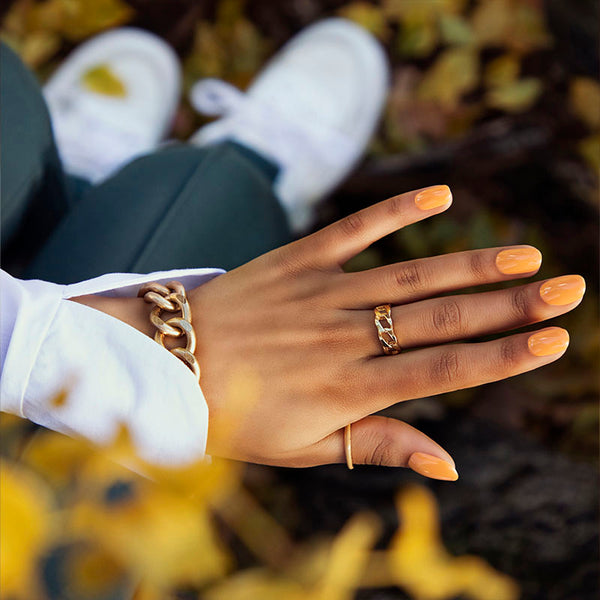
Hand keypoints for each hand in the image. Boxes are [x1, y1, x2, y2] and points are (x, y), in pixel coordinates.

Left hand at [188, 186, 584, 476]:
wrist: (171, 365)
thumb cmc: (239, 415)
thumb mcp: (306, 448)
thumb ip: (379, 447)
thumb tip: (450, 465)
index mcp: (349, 390)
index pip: (443, 370)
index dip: (503, 355)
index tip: (553, 340)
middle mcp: (344, 338)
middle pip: (441, 319)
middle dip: (510, 306)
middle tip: (569, 288)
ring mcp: (321, 294)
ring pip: (411, 276)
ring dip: (472, 265)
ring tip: (525, 258)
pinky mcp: (297, 261)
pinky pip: (353, 232)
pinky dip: (396, 212)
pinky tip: (442, 196)